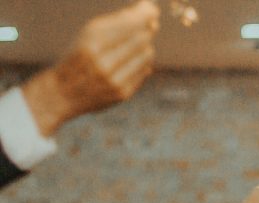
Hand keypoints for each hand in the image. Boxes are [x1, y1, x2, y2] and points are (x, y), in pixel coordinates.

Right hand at [21, 1, 159, 136]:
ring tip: (138, 43)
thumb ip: (116, 23)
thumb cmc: (79, 57)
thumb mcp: (88, 35)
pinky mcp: (123, 94)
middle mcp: (102, 62)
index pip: (128, 24)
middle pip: (140, 38)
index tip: (152, 9)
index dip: (144, 15)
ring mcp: (114, 80)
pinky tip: (134, 59)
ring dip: (146, 45)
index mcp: (90, 43)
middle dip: (148, 28)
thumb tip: (149, 11)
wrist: (63, 93)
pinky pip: (145, 70)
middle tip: (152, 23)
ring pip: (146, 54)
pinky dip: (143, 61)